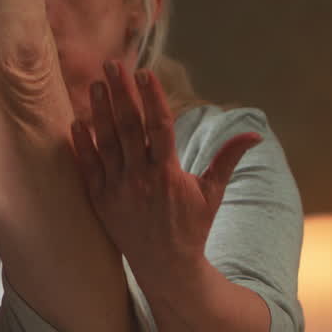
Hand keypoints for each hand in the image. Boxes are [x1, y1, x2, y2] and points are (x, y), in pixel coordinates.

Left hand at [72, 61, 261, 297]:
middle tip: (112, 65)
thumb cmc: (191, 227)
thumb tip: (255, 132)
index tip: (144, 72)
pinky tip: (76, 121)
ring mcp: (117, 189)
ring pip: (106, 143)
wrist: (165, 266)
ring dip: (99, 111)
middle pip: (128, 127)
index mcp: (168, 172)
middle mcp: (140, 178)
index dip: (151, 97)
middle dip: (120, 93)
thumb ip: (227, 159)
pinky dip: (82, 144)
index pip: (159, 126)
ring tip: (95, 84)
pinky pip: (88, 167)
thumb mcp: (212, 193)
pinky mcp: (100, 201)